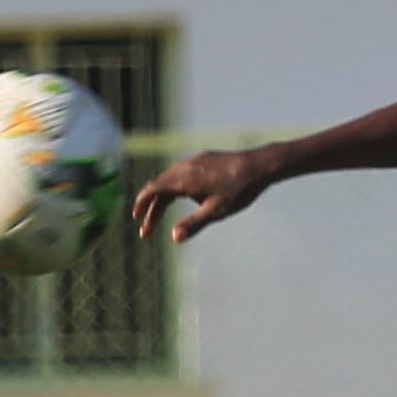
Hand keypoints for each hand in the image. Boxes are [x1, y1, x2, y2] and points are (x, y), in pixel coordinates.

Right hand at [128, 146, 278, 242]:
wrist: (260, 165)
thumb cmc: (239, 189)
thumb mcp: (216, 211)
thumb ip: (193, 224)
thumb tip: (174, 238)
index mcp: (184, 179)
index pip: (153, 189)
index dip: (142, 204)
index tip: (136, 219)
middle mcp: (185, 166)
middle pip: (159, 186)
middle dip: (151, 207)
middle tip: (147, 229)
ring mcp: (195, 161)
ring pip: (169, 178)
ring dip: (162, 197)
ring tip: (160, 215)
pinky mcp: (204, 159)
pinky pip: (181, 173)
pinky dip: (173, 187)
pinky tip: (183, 197)